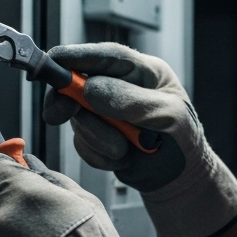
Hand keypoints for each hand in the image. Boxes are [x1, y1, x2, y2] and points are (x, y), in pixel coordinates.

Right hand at [43, 43, 236, 236]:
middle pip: (80, 82)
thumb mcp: (167, 117)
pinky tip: (120, 159)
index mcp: (144, 72)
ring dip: (97, 137)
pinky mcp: (98, 135)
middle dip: (68, 100)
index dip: (77, 55)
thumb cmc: (184, 142)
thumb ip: (131, 101)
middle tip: (56, 115)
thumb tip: (90, 89)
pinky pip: (81, 142)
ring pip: (78, 116)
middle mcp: (121, 87)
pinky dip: (97, 154)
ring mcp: (106, 111)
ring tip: (123, 150)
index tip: (52, 61)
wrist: (180, 180)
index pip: (108, 56)